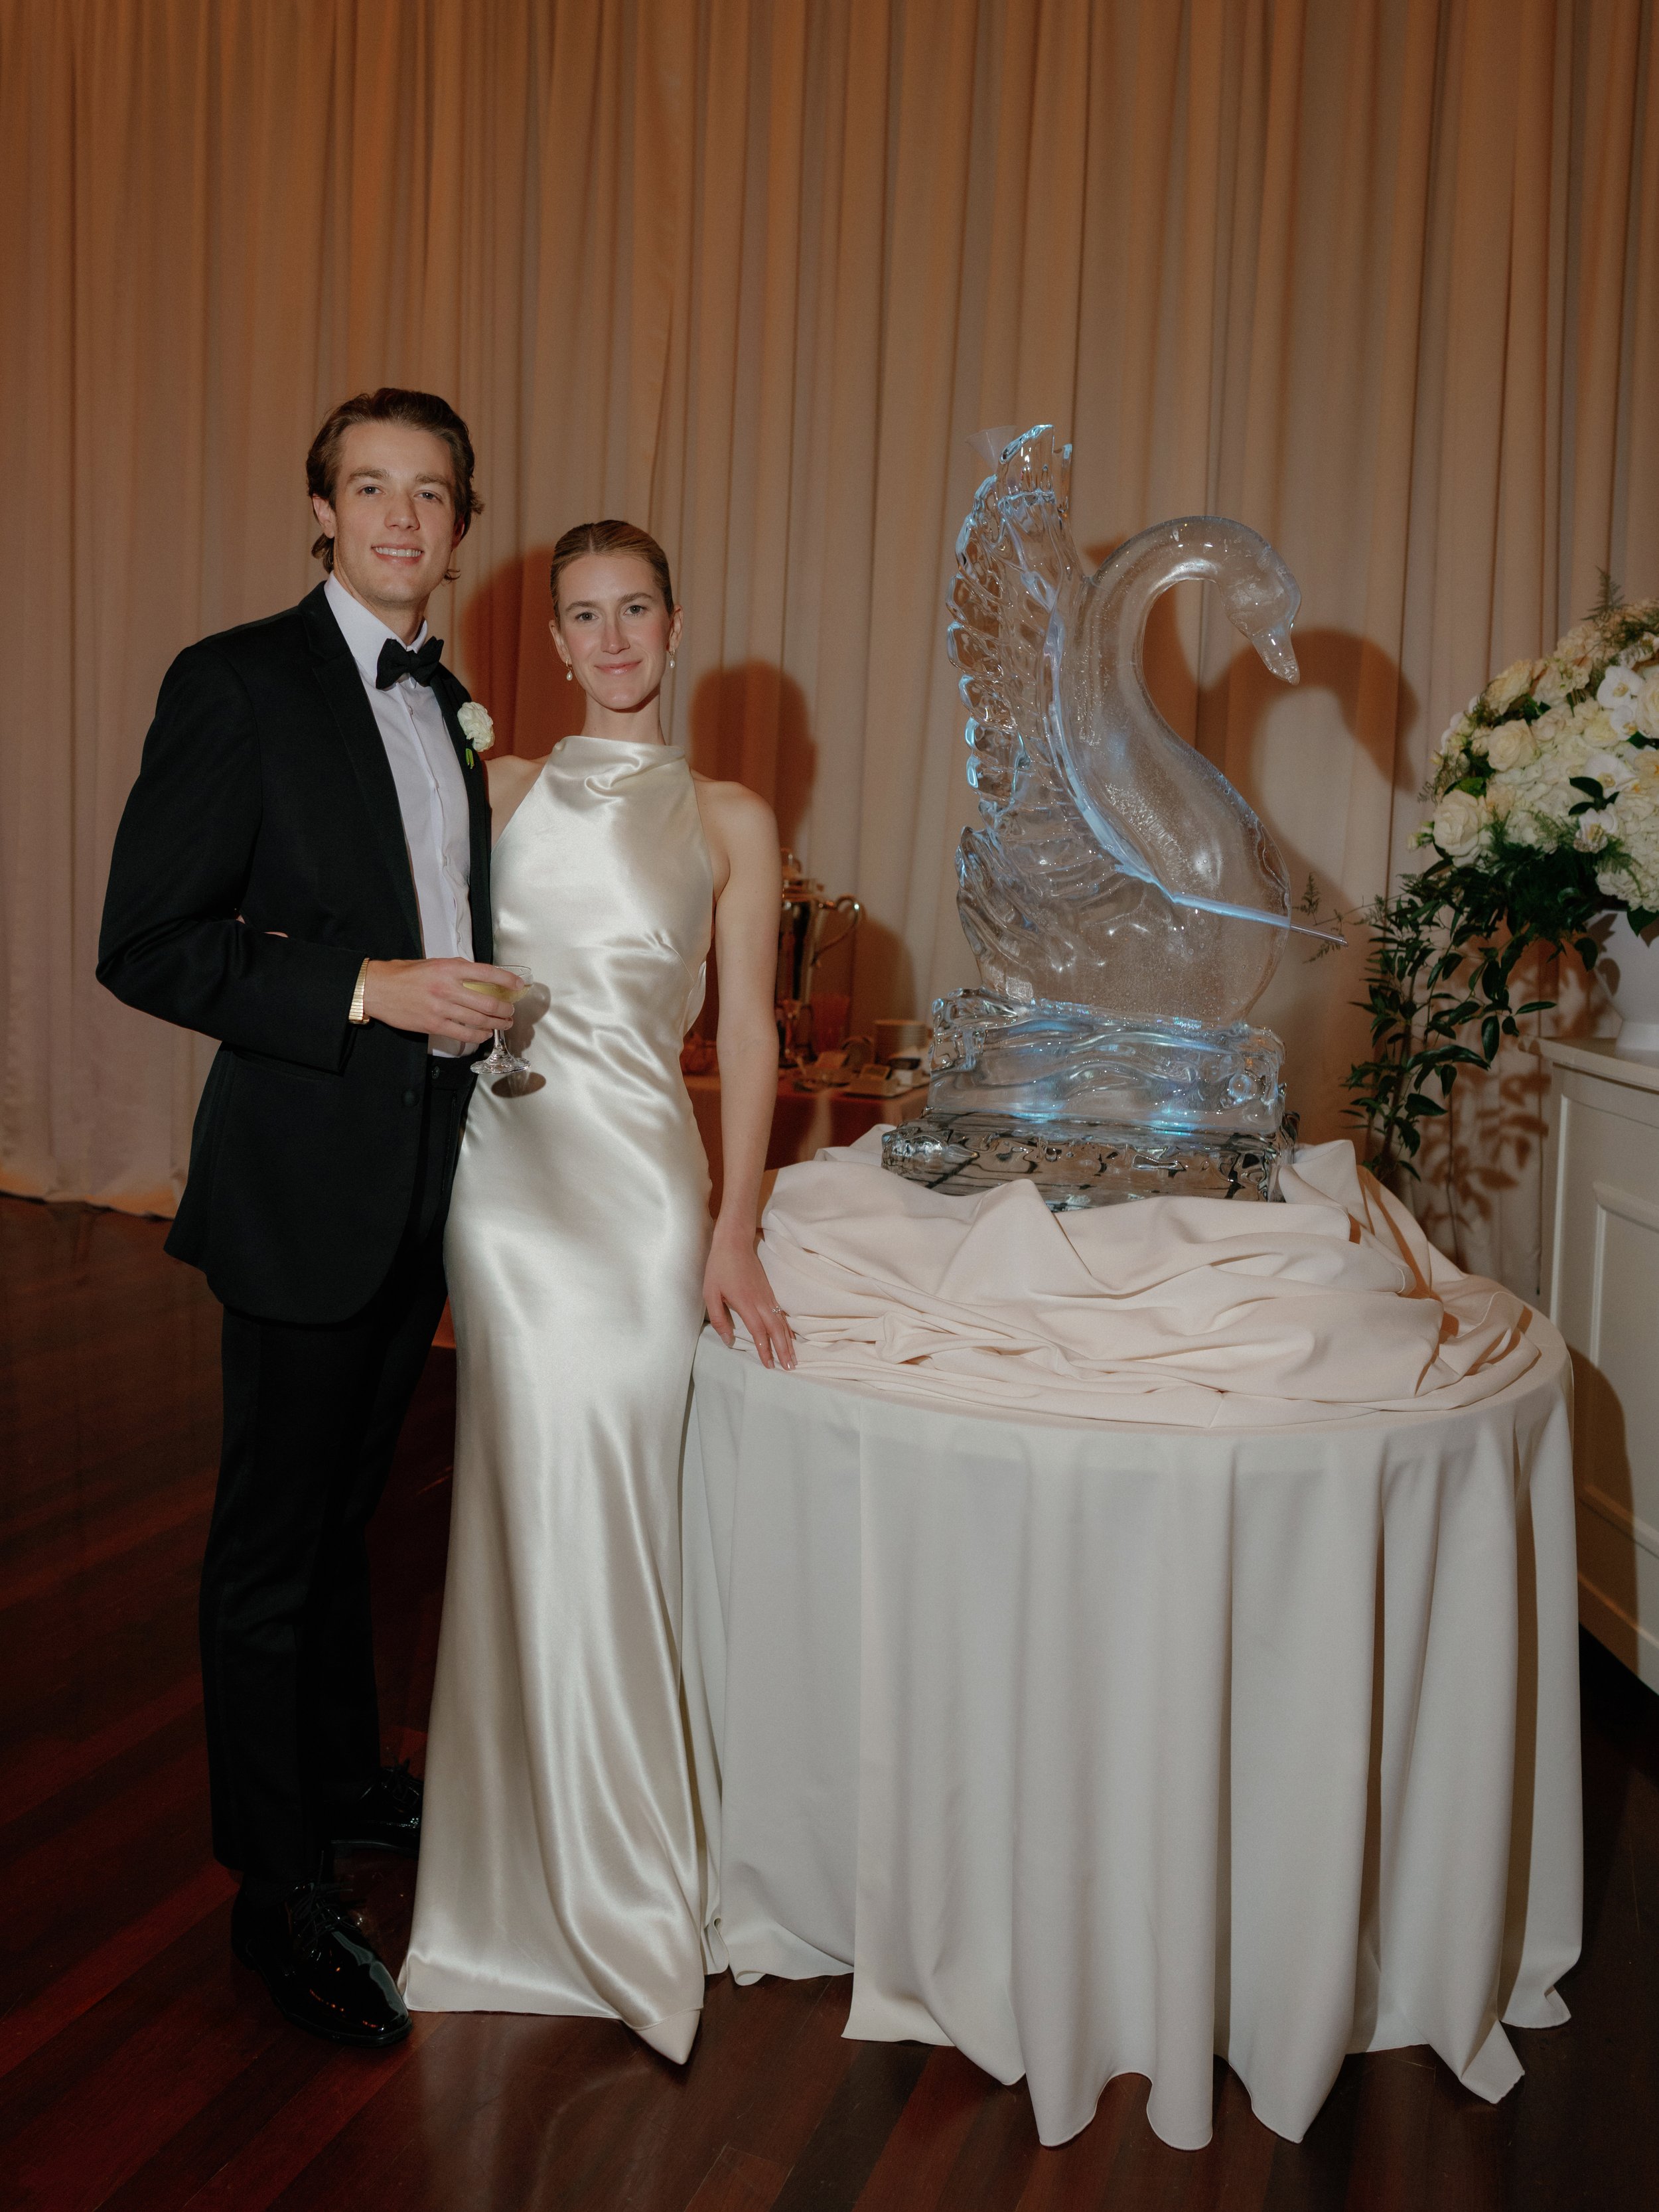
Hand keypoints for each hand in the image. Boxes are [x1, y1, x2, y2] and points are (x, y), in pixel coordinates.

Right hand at [361, 958, 520, 1044]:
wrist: (378, 989)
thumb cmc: (404, 974)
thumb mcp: (433, 963)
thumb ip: (456, 970)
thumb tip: (481, 978)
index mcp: (449, 968)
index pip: (487, 973)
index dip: (507, 981)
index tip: (518, 986)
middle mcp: (448, 987)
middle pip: (488, 1002)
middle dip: (504, 1009)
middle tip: (511, 1012)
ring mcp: (441, 1008)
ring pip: (479, 1020)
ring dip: (496, 1024)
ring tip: (504, 1024)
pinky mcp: (434, 1024)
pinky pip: (464, 1034)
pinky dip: (478, 1036)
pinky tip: (484, 1035)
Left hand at [704, 1231, 795, 1370]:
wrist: (734, 1243)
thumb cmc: (719, 1268)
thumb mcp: (710, 1294)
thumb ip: (718, 1319)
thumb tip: (728, 1340)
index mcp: (746, 1304)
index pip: (759, 1332)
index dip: (765, 1350)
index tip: (769, 1365)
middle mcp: (761, 1302)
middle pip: (776, 1330)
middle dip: (784, 1350)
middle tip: (790, 1367)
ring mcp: (768, 1296)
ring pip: (782, 1323)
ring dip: (789, 1341)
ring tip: (793, 1358)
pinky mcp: (769, 1292)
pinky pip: (781, 1315)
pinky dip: (787, 1328)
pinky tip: (790, 1337)